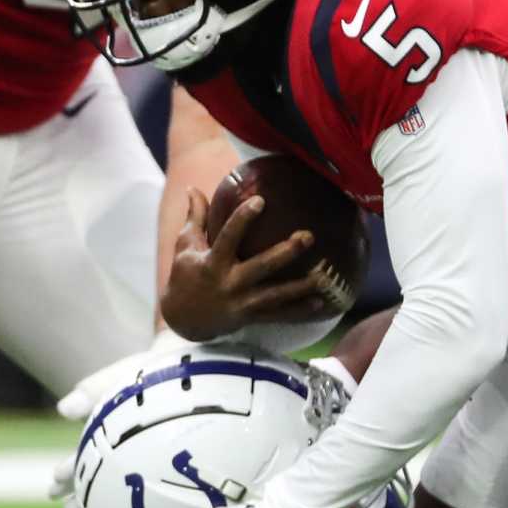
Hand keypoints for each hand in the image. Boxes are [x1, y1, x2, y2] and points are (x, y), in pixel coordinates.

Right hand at [50, 330, 195, 507]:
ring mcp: (145, 446)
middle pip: (98, 468)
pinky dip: (139, 493)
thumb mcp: (118, 377)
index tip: (55, 484)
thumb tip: (63, 411)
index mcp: (108, 426)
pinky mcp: (168, 453)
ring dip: (102, 493)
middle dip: (80, 488)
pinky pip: (153, 478)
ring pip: (120, 475)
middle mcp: (124, 439)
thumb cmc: (152, 370)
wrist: (191, 360)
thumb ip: (92, 390)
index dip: (69, 470)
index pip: (84, 454)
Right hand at [160, 188, 327, 340]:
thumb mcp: (186, 246)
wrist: (183, 319)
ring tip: (325, 277)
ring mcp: (241, 302)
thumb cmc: (185, 276)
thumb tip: (192, 187)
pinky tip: (320, 302)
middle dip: (286, 252)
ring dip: (300, 286)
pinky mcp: (250, 317)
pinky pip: (278, 315)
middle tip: (308, 236)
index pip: (228, 237)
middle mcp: (229, 283)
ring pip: (275, 295)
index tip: (261, 200)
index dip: (243, 218)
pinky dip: (298, 310)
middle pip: (262, 266)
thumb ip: (196, 217)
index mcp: (212, 262)